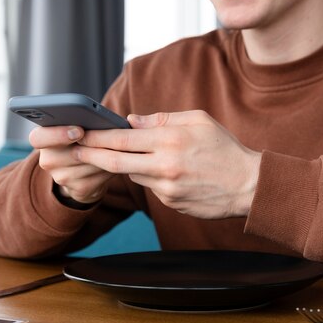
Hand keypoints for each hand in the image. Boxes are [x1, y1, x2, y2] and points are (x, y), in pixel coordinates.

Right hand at [28, 125, 113, 203]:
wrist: (79, 172)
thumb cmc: (80, 140)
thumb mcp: (73, 128)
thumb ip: (79, 120)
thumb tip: (99, 120)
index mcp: (42, 140)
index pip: (38, 138)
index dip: (58, 134)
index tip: (79, 131)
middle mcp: (48, 160)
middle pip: (71, 154)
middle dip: (93, 145)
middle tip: (109, 138)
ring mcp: (62, 178)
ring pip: (89, 164)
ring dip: (106, 155)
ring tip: (117, 145)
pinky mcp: (78, 190)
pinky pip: (99, 177)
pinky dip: (110, 167)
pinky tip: (117, 159)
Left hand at [75, 111, 261, 218]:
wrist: (248, 186)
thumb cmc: (224, 148)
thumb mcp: (198, 120)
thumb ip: (161, 119)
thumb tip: (131, 120)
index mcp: (170, 140)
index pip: (122, 139)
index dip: (97, 137)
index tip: (80, 133)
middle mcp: (165, 165)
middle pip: (116, 162)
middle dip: (91, 155)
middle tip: (74, 150)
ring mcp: (166, 187)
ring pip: (131, 175)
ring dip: (121, 165)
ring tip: (112, 154)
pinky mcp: (170, 202)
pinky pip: (149, 187)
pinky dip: (147, 176)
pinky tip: (158, 169)